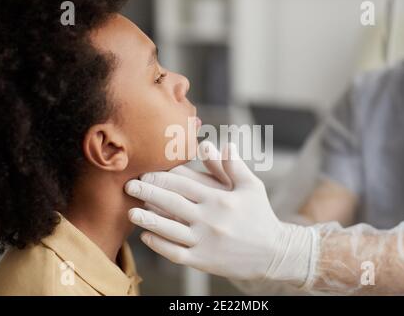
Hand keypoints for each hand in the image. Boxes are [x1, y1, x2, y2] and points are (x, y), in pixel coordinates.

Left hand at [125, 142, 313, 284]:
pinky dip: (159, 245)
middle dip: (148, 193)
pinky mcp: (203, 261)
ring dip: (148, 220)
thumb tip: (222, 143)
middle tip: (129, 186)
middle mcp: (210, 219)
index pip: (184, 183)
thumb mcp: (251, 187)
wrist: (274, 253)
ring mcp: (205, 241)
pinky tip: (146, 237)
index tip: (146, 171)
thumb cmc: (261, 216)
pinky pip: (175, 253)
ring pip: (169, 229)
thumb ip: (234, 165)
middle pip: (172, 203)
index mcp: (220, 198)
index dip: (162, 176)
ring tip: (131, 212)